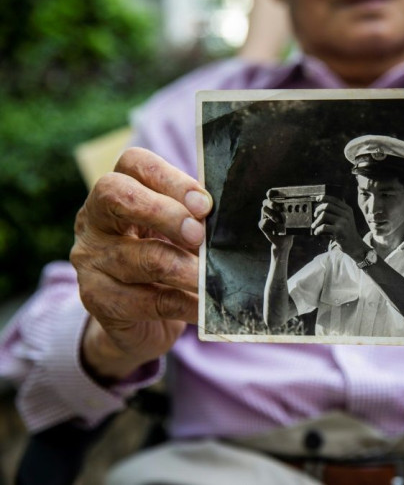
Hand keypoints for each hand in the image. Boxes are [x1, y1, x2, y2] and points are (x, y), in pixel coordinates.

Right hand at [70, 148, 211, 381]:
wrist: (138, 322)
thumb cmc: (164, 263)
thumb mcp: (175, 233)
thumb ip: (194, 220)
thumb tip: (228, 221)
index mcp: (118, 192)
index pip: (133, 163)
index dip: (170, 179)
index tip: (204, 204)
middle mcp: (94, 220)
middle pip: (117, 195)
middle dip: (165, 212)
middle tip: (199, 235)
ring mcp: (91, 260)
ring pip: (140, 257)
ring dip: (186, 268)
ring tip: (214, 278)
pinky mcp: (97, 300)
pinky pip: (148, 301)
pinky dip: (185, 304)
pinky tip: (207, 306)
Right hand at [258, 195, 293, 250]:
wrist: (285, 240)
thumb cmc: (290, 227)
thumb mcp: (294, 219)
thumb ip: (296, 213)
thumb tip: (304, 207)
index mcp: (276, 205)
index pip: (272, 195)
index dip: (271, 192)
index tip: (272, 193)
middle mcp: (270, 209)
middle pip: (266, 201)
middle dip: (272, 203)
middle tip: (279, 209)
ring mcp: (265, 217)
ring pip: (263, 209)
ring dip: (271, 214)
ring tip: (279, 220)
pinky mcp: (263, 225)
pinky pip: (262, 222)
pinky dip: (268, 223)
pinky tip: (274, 228)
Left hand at [312, 195, 364, 258]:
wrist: (354, 245)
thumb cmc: (347, 232)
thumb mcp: (347, 219)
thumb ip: (339, 211)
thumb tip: (324, 204)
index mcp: (348, 210)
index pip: (334, 200)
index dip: (324, 198)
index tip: (317, 199)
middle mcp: (346, 214)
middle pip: (327, 206)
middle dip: (318, 209)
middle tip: (315, 215)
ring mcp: (343, 222)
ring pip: (324, 215)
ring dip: (316, 221)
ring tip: (314, 226)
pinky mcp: (339, 230)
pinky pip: (324, 226)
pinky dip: (318, 229)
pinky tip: (317, 233)